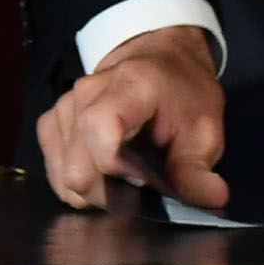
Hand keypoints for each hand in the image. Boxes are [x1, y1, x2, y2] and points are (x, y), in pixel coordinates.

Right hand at [38, 25, 226, 209]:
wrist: (160, 64)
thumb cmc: (184, 94)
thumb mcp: (205, 127)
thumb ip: (199, 166)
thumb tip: (214, 200)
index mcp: (128, 86)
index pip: (101, 135)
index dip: (125, 172)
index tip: (152, 181)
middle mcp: (84, 95)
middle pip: (78, 171)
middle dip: (113, 194)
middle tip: (145, 188)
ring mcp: (62, 110)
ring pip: (65, 179)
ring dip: (99, 192)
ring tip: (130, 178)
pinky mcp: (49, 125)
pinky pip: (56, 174)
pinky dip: (83, 184)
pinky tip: (109, 172)